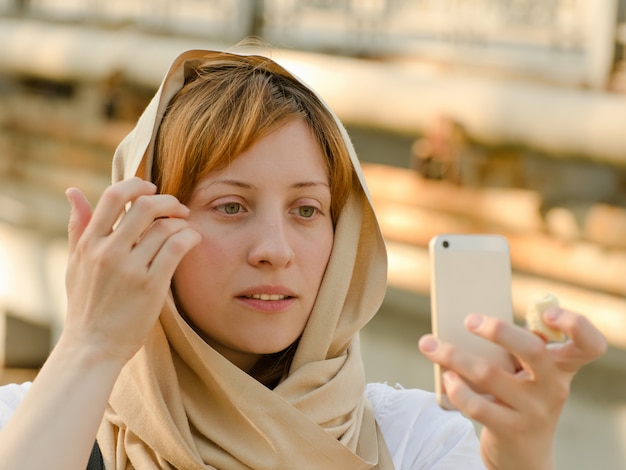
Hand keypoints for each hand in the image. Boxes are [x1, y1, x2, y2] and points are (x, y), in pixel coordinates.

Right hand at [63, 178, 199, 364]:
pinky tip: (193, 240)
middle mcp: (108, 252)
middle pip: (145, 206)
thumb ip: (78, 226)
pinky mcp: (151, 286)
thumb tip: (74, 191)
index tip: (151, 187)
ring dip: (183, 222)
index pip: (113, 196)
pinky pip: (177, 248)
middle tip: (178, 208)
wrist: (93, 347)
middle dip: (168, 201)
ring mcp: (130, 269)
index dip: (137, 184)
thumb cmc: (85, 305)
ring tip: (187, 228)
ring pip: (165, 227)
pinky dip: (190, 237)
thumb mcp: (75, 263)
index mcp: (89, 244)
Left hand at [419, 309, 606, 469]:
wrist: (524, 454)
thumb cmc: (521, 398)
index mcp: (562, 366)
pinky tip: (445, 377)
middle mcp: (554, 387)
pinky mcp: (511, 429)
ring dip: (453, 355)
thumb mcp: (529, 375)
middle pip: (532, 350)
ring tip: (430, 344)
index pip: (589, 344)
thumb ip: (514, 348)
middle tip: (469, 320)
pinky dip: (456, 388)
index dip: (576, 324)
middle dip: (498, 330)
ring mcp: (534, 410)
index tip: (549, 313)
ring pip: (488, 373)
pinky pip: (476, 405)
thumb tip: (471, 321)